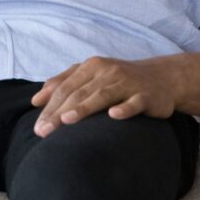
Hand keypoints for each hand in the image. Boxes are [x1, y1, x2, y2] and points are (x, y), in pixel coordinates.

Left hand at [30, 55, 183, 136]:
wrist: (163, 78)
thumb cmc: (119, 80)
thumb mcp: (90, 76)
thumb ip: (63, 83)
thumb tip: (35, 100)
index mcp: (91, 67)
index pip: (65, 88)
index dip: (49, 107)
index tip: (37, 127)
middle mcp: (107, 72)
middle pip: (79, 93)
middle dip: (59, 113)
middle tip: (44, 132)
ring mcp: (127, 83)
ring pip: (102, 95)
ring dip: (84, 108)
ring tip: (67, 120)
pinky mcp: (146, 95)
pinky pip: (134, 102)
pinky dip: (124, 108)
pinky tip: (113, 115)